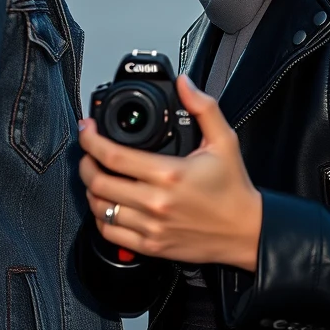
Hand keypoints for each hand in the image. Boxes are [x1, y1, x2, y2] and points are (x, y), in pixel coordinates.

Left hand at [77, 74, 262, 271]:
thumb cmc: (233, 188)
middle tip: (88, 151)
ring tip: (96, 175)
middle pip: (98, 182)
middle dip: (85, 162)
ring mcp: (151, 227)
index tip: (87, 129)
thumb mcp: (223, 140)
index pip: (113, 155)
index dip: (91, 139)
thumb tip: (184, 83)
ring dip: (90, 189)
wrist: (245, 231)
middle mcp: (156, 202)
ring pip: (99, 208)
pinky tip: (107, 203)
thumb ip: (203, 107)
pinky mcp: (151, 246)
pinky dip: (100, 216)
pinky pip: (110, 232)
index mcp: (169, 174)